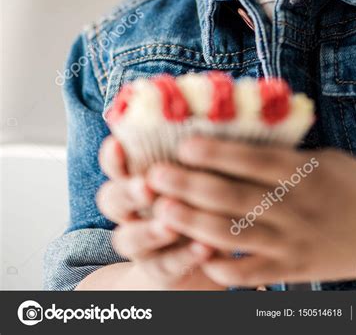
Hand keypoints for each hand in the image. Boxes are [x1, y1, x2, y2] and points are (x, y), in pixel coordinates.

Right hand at [96, 135, 224, 288]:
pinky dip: (184, 257)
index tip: (118, 143)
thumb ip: (197, 149)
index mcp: (136, 178)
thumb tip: (218, 110)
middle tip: (147, 186)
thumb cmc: (200, 198)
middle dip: (127, 191)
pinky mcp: (160, 271)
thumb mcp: (198, 170)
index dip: (112, 156)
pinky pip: (164, 267)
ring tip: (170, 224)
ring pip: (128, 239)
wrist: (200, 255)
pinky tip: (205, 247)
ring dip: (149, 230)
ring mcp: (142, 244)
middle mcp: (131, 210)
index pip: (114, 164)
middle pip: (112, 200)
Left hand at [145, 136, 355, 287]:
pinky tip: (196, 255)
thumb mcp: (325, 158)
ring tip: (162, 211)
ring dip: (194, 223)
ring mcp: (294, 242)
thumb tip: (238, 134)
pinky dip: (223, 267)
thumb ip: (284, 153)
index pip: (253, 160)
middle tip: (155, 175)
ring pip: (235, 235)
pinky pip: (251, 272)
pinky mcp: (294, 269)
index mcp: (305, 173)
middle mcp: (297, 208)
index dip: (217, 152)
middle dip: (190, 186)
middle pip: (235, 197)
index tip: (183, 143)